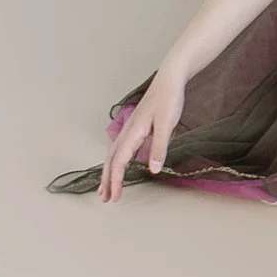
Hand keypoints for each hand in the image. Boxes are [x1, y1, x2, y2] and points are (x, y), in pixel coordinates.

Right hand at [99, 72, 184, 201]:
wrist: (170, 78)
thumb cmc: (169, 99)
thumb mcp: (167, 123)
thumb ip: (160, 147)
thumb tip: (153, 171)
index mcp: (133, 133)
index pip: (119, 162)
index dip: (116, 180)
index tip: (114, 196)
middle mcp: (128, 132)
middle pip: (111, 160)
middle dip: (107, 180)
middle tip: (105, 198)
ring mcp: (131, 128)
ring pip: (114, 154)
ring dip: (109, 172)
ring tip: (107, 187)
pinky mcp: (136, 126)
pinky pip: (121, 147)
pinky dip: (116, 160)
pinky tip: (120, 164)